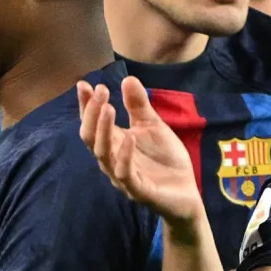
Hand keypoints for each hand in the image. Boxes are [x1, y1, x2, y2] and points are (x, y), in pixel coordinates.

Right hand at [78, 78, 203, 227]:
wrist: (185, 192)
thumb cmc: (164, 159)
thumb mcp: (153, 126)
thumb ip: (139, 106)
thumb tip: (128, 78)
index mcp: (112, 144)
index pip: (92, 124)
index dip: (86, 106)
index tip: (85, 85)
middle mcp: (111, 159)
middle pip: (90, 137)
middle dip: (92, 114)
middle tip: (100, 91)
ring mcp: (122, 176)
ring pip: (103, 154)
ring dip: (103, 130)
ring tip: (108, 108)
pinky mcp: (138, 190)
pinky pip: (125, 174)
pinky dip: (125, 155)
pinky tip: (130, 137)